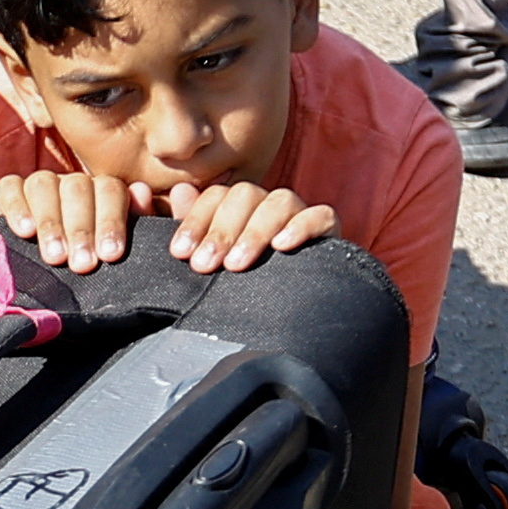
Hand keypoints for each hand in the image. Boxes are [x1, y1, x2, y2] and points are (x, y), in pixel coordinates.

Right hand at [0, 170, 156, 271]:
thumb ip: (134, 223)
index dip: (110, 221)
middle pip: (78, 187)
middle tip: (82, 265)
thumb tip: (142, 192)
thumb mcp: (111, 252)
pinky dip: (17, 207)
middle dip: (81, 229)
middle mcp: (72, 183)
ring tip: (55, 257)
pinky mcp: (9, 192)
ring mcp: (40, 184)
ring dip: (50, 222)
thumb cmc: (85, 267)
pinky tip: (24, 232)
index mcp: (103, 193)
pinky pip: (10, 187)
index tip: (110, 255)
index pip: (110, 190)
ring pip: (44, 184)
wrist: (42, 285)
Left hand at [164, 180, 337, 272]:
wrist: (292, 318)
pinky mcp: (328, 229)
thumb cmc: (240, 288)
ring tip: (236, 265)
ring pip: (279, 201)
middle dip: (221, 231)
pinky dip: (301, 226)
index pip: (215, 196)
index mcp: (236, 209)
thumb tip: (180, 190)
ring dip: (255, 232)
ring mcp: (298, 214)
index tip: (180, 253)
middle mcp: (266, 205)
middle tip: (204, 265)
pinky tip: (281, 246)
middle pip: (245, 194)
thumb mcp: (210, 262)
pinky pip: (321, 215)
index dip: (195, 221)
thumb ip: (192, 232)